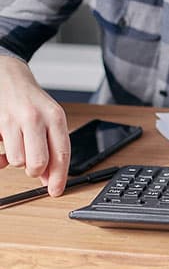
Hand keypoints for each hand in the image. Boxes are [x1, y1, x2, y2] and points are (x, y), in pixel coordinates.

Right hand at [0, 56, 69, 195]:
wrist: (9, 77)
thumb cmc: (32, 102)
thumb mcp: (50, 120)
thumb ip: (53, 147)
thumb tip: (51, 178)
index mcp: (55, 117)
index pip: (62, 153)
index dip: (60, 177)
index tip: (57, 191)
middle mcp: (35, 118)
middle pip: (37, 164)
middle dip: (36, 171)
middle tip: (34, 164)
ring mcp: (12, 120)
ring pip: (17, 161)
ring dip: (17, 158)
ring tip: (19, 143)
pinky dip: (0, 155)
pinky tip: (4, 144)